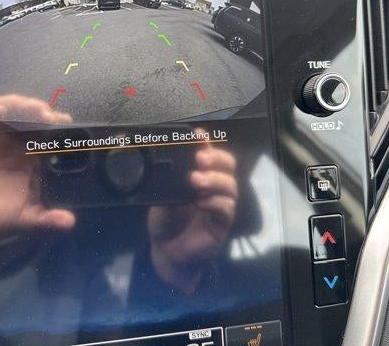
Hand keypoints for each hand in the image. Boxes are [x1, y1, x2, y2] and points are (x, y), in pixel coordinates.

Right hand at [0, 94, 75, 238]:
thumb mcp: (22, 219)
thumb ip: (45, 219)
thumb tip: (70, 222)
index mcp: (30, 155)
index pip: (47, 132)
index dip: (57, 125)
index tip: (66, 123)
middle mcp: (13, 139)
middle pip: (30, 114)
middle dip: (41, 110)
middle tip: (49, 115)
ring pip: (9, 107)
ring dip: (20, 104)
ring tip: (29, 110)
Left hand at [147, 134, 237, 292]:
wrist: (167, 253)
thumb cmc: (165, 222)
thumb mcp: (159, 200)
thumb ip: (163, 185)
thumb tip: (159, 167)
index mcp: (200, 175)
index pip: (208, 154)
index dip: (206, 142)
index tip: (197, 134)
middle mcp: (214, 186)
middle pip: (227, 165)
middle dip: (215, 157)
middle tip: (199, 158)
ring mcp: (220, 204)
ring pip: (230, 185)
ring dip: (214, 179)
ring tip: (196, 180)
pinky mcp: (222, 223)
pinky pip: (226, 208)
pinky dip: (214, 202)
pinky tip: (201, 202)